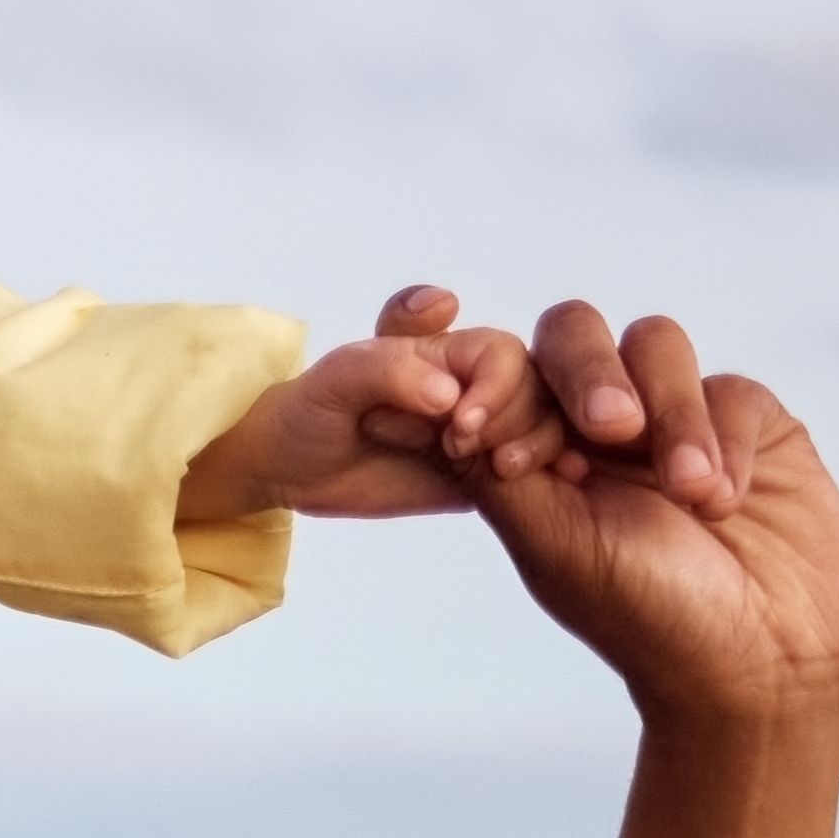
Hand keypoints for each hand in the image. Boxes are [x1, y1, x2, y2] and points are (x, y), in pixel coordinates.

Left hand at [175, 285, 550, 524]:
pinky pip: (529, 475)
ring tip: (498, 471)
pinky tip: (550, 486)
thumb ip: (389, 371)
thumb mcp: (336, 379)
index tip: (459, 421)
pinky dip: (545, 478)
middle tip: (460, 450)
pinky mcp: (481, 476)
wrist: (289, 466)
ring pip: (544, 430)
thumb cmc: (309, 409)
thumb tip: (447, 394)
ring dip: (537, 448)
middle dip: (513, 421)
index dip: (497, 385)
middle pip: (536, 392)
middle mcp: (473, 386)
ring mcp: (482, 433)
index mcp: (447, 352)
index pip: (504, 354)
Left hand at [474, 314, 838, 729]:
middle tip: (610, 427)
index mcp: (537, 453)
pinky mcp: (749, 422)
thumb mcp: (552, 543)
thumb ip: (490, 471)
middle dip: (586, 371)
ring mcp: (675, 417)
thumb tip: (398, 415)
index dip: (493, 386)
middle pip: (573, 335)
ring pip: (655, 345)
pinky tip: (725, 501)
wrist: (760, 661)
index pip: (503, 374)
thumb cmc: (647, 615)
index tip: (479, 433)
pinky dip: (726, 440)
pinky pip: (729, 388)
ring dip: (672, 414)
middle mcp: (600, 426)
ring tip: (691, 493)